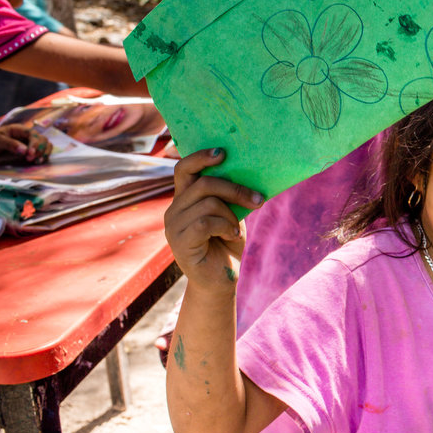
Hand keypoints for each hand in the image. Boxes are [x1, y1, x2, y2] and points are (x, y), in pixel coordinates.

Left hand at [0, 124, 51, 163]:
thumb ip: (10, 144)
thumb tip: (24, 150)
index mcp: (19, 129)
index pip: (33, 134)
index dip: (35, 143)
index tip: (30, 154)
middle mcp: (27, 136)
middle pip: (42, 139)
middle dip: (40, 149)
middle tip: (30, 159)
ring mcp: (30, 143)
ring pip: (46, 145)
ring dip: (44, 153)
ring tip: (38, 161)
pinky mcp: (31, 151)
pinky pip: (43, 152)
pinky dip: (44, 157)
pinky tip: (38, 162)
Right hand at [163, 148, 263, 297]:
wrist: (221, 279)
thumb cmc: (227, 244)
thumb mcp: (231, 213)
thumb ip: (229, 195)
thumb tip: (248, 171)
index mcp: (185, 199)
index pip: (184, 169)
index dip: (201, 157)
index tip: (223, 153)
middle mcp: (174, 209)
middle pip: (203, 184)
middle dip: (235, 189)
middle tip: (258, 200)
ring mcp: (174, 226)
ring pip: (208, 203)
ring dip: (231, 215)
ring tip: (235, 230)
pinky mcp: (179, 242)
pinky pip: (205, 222)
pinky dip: (225, 227)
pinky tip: (230, 236)